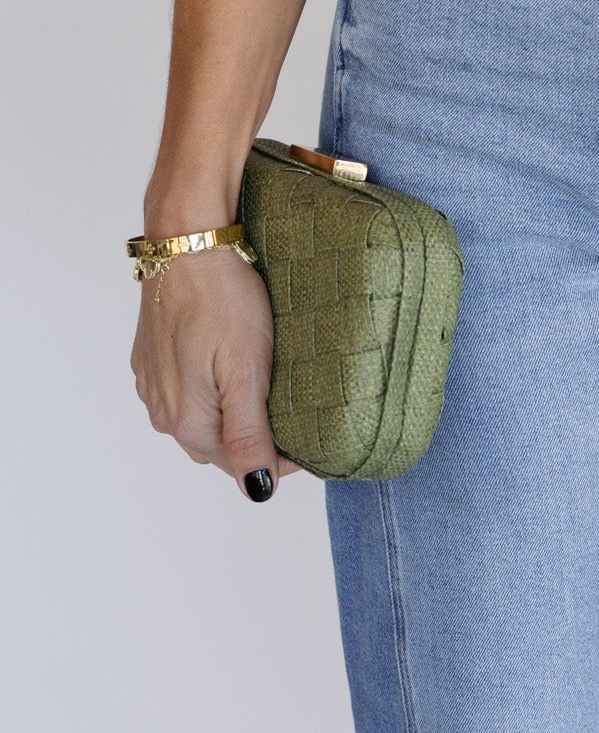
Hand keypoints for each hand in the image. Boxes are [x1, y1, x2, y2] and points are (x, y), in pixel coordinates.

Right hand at [130, 244, 301, 498]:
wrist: (188, 242)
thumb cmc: (222, 301)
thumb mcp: (246, 372)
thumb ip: (248, 434)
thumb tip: (256, 489)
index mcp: (186, 421)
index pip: (239, 463)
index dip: (279, 458)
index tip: (312, 442)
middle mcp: (162, 409)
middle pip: (218, 444)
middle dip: (256, 439)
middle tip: (296, 413)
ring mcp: (153, 381)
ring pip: (202, 417)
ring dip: (233, 415)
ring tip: (269, 390)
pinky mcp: (153, 355)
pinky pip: (187, 389)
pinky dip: (212, 390)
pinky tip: (232, 367)